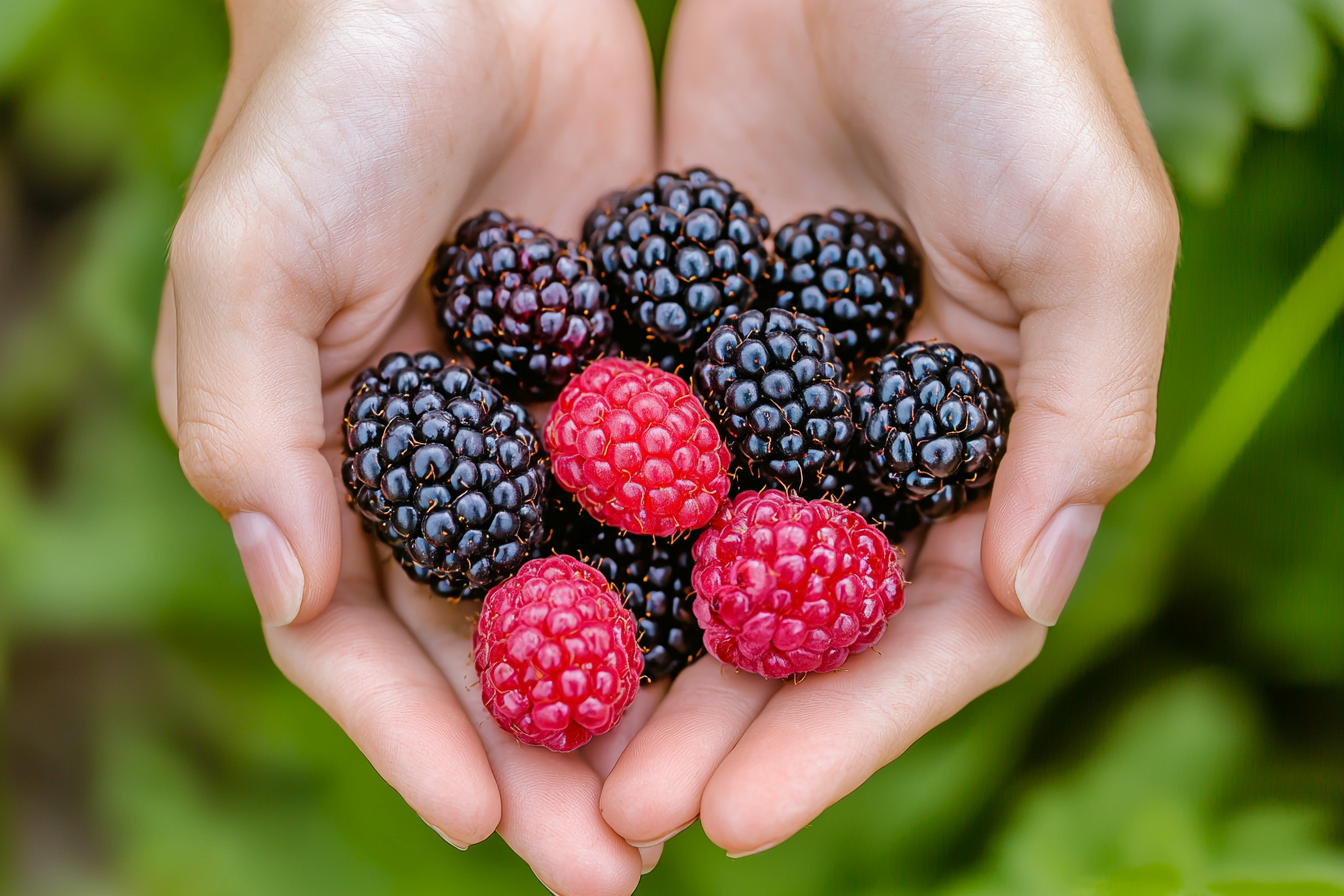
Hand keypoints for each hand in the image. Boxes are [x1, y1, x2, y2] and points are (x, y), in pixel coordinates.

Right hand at [152, 1, 660, 891]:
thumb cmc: (325, 104)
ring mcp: (546, 424)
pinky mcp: (635, 369)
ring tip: (696, 793)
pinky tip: (763, 640)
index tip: (494, 825)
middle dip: (551, 754)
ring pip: (596, 591)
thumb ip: (257, 434)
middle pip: (496, 642)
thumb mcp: (250, 264)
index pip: (366, 637)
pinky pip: (677, 492)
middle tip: (615, 863)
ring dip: (641, 694)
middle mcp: (443, 462)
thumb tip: (296, 600)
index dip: (421, 737)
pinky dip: (707, 568)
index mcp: (333, 462)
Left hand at [601, 0, 1178, 855]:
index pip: (929, 633)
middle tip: (625, 818)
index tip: (741, 818)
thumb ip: (1080, 423)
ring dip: (641, 660)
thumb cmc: (1016, 61)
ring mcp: (778, 395)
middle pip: (801, 624)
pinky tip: (518, 604)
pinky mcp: (687, 332)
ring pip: (706, 561)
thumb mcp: (1092, 235)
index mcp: (995, 444)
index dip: (842, 735)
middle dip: (721, 727)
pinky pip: (636, 457)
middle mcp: (883, 440)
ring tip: (556, 751)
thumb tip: (1026, 600)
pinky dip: (588, 534)